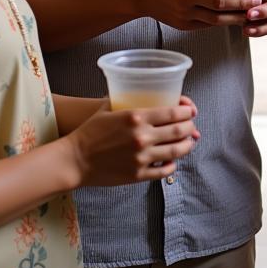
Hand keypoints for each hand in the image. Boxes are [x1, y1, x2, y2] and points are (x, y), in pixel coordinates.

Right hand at [68, 95, 199, 184]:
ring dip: (187, 146)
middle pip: (179, 131)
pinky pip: (164, 170)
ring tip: (189, 142)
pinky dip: (172, 164)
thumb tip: (137, 92)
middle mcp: (142, 137)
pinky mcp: (138, 175)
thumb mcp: (108, 108)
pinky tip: (172, 160)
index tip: (191, 111)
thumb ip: (125, 101)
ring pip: (176, 151)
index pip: (173, 113)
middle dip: (190, 128)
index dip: (187, 112)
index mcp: (136, 117)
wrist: (75, 160)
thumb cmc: (89, 132)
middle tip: (192, 126)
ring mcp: (141, 157)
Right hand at [135, 0, 261, 29]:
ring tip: (252, 12)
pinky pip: (208, 25)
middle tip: (259, 0)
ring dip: (236, 16)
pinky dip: (224, 23)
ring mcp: (183, 13)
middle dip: (241, 2)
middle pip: (218, 2)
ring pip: (215, 18)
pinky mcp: (183, 25)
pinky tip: (237, 19)